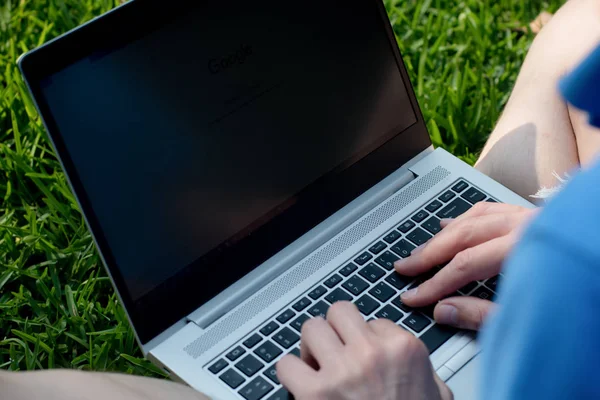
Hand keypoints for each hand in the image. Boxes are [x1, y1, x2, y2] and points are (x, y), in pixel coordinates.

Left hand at [276, 302, 451, 399]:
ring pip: (311, 328)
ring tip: (316, 364)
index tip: (363, 354)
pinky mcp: (314, 394)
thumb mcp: (436, 395)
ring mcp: (342, 371)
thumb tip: (418, 367)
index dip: (365, 338)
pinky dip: (289, 372)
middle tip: (335, 350)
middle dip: (334, 330)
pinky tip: (300, 384)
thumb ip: (426, 373)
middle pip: (339, 312)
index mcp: (403, 349)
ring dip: (311, 346)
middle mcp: (372, 353)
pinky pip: (286, 364)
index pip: (374, 321)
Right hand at [394, 202, 536, 329]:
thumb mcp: (533, 320)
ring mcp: (531, 218)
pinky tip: (451, 225)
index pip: (465, 266)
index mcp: (525, 249)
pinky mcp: (535, 217)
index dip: (434, 284)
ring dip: (443, 235)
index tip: (413, 296)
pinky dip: (466, 218)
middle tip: (405, 268)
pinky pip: (490, 210)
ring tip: (422, 251)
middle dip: (429, 254)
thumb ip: (483, 316)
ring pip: (473, 218)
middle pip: (463, 236)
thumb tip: (443, 310)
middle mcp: (527, 226)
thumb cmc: (586, 306)